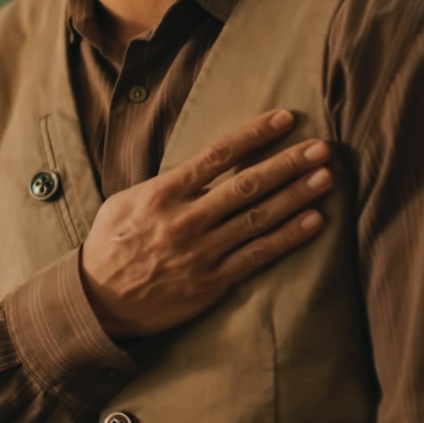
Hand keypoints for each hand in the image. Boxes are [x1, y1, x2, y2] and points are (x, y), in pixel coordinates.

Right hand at [81, 109, 332, 338]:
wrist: (97, 303)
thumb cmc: (110, 246)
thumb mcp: (124, 202)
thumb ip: (163, 184)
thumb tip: (199, 166)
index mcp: (162, 193)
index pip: (217, 155)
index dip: (255, 134)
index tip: (285, 119)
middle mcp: (185, 220)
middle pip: (247, 185)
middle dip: (288, 164)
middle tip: (321, 149)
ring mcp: (201, 252)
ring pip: (259, 218)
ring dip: (296, 196)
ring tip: (325, 179)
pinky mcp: (212, 282)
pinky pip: (258, 256)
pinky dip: (288, 237)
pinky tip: (314, 222)